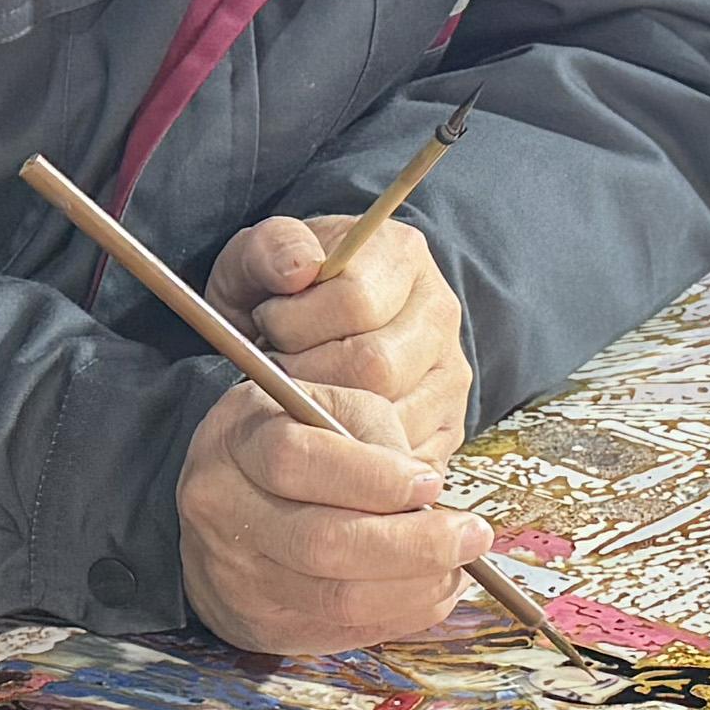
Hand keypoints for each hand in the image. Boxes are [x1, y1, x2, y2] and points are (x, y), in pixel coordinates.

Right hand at [177, 378, 490, 653]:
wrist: (221, 506)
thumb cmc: (289, 444)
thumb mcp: (321, 405)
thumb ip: (372, 430)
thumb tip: (426, 491)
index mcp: (237, 440)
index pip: (297, 460)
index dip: (374, 478)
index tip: (431, 483)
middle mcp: (223, 510)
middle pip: (322, 543)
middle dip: (413, 545)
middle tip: (472, 535)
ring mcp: (236, 575)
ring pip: (336, 598)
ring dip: (416, 587)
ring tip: (459, 565)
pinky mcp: (261, 624)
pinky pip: (344, 630)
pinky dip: (402, 614)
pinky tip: (432, 590)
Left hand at [214, 210, 470, 462]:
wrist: (317, 328)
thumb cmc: (284, 296)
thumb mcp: (260, 258)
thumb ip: (270, 248)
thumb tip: (298, 269)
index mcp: (402, 256)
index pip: (356, 301)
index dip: (295, 322)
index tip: (268, 323)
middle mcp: (439, 316)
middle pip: (377, 367)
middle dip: (308, 376)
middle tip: (279, 370)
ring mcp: (449, 376)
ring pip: (389, 419)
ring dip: (328, 418)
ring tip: (300, 395)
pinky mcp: (446, 430)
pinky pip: (400, 460)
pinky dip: (351, 456)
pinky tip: (320, 433)